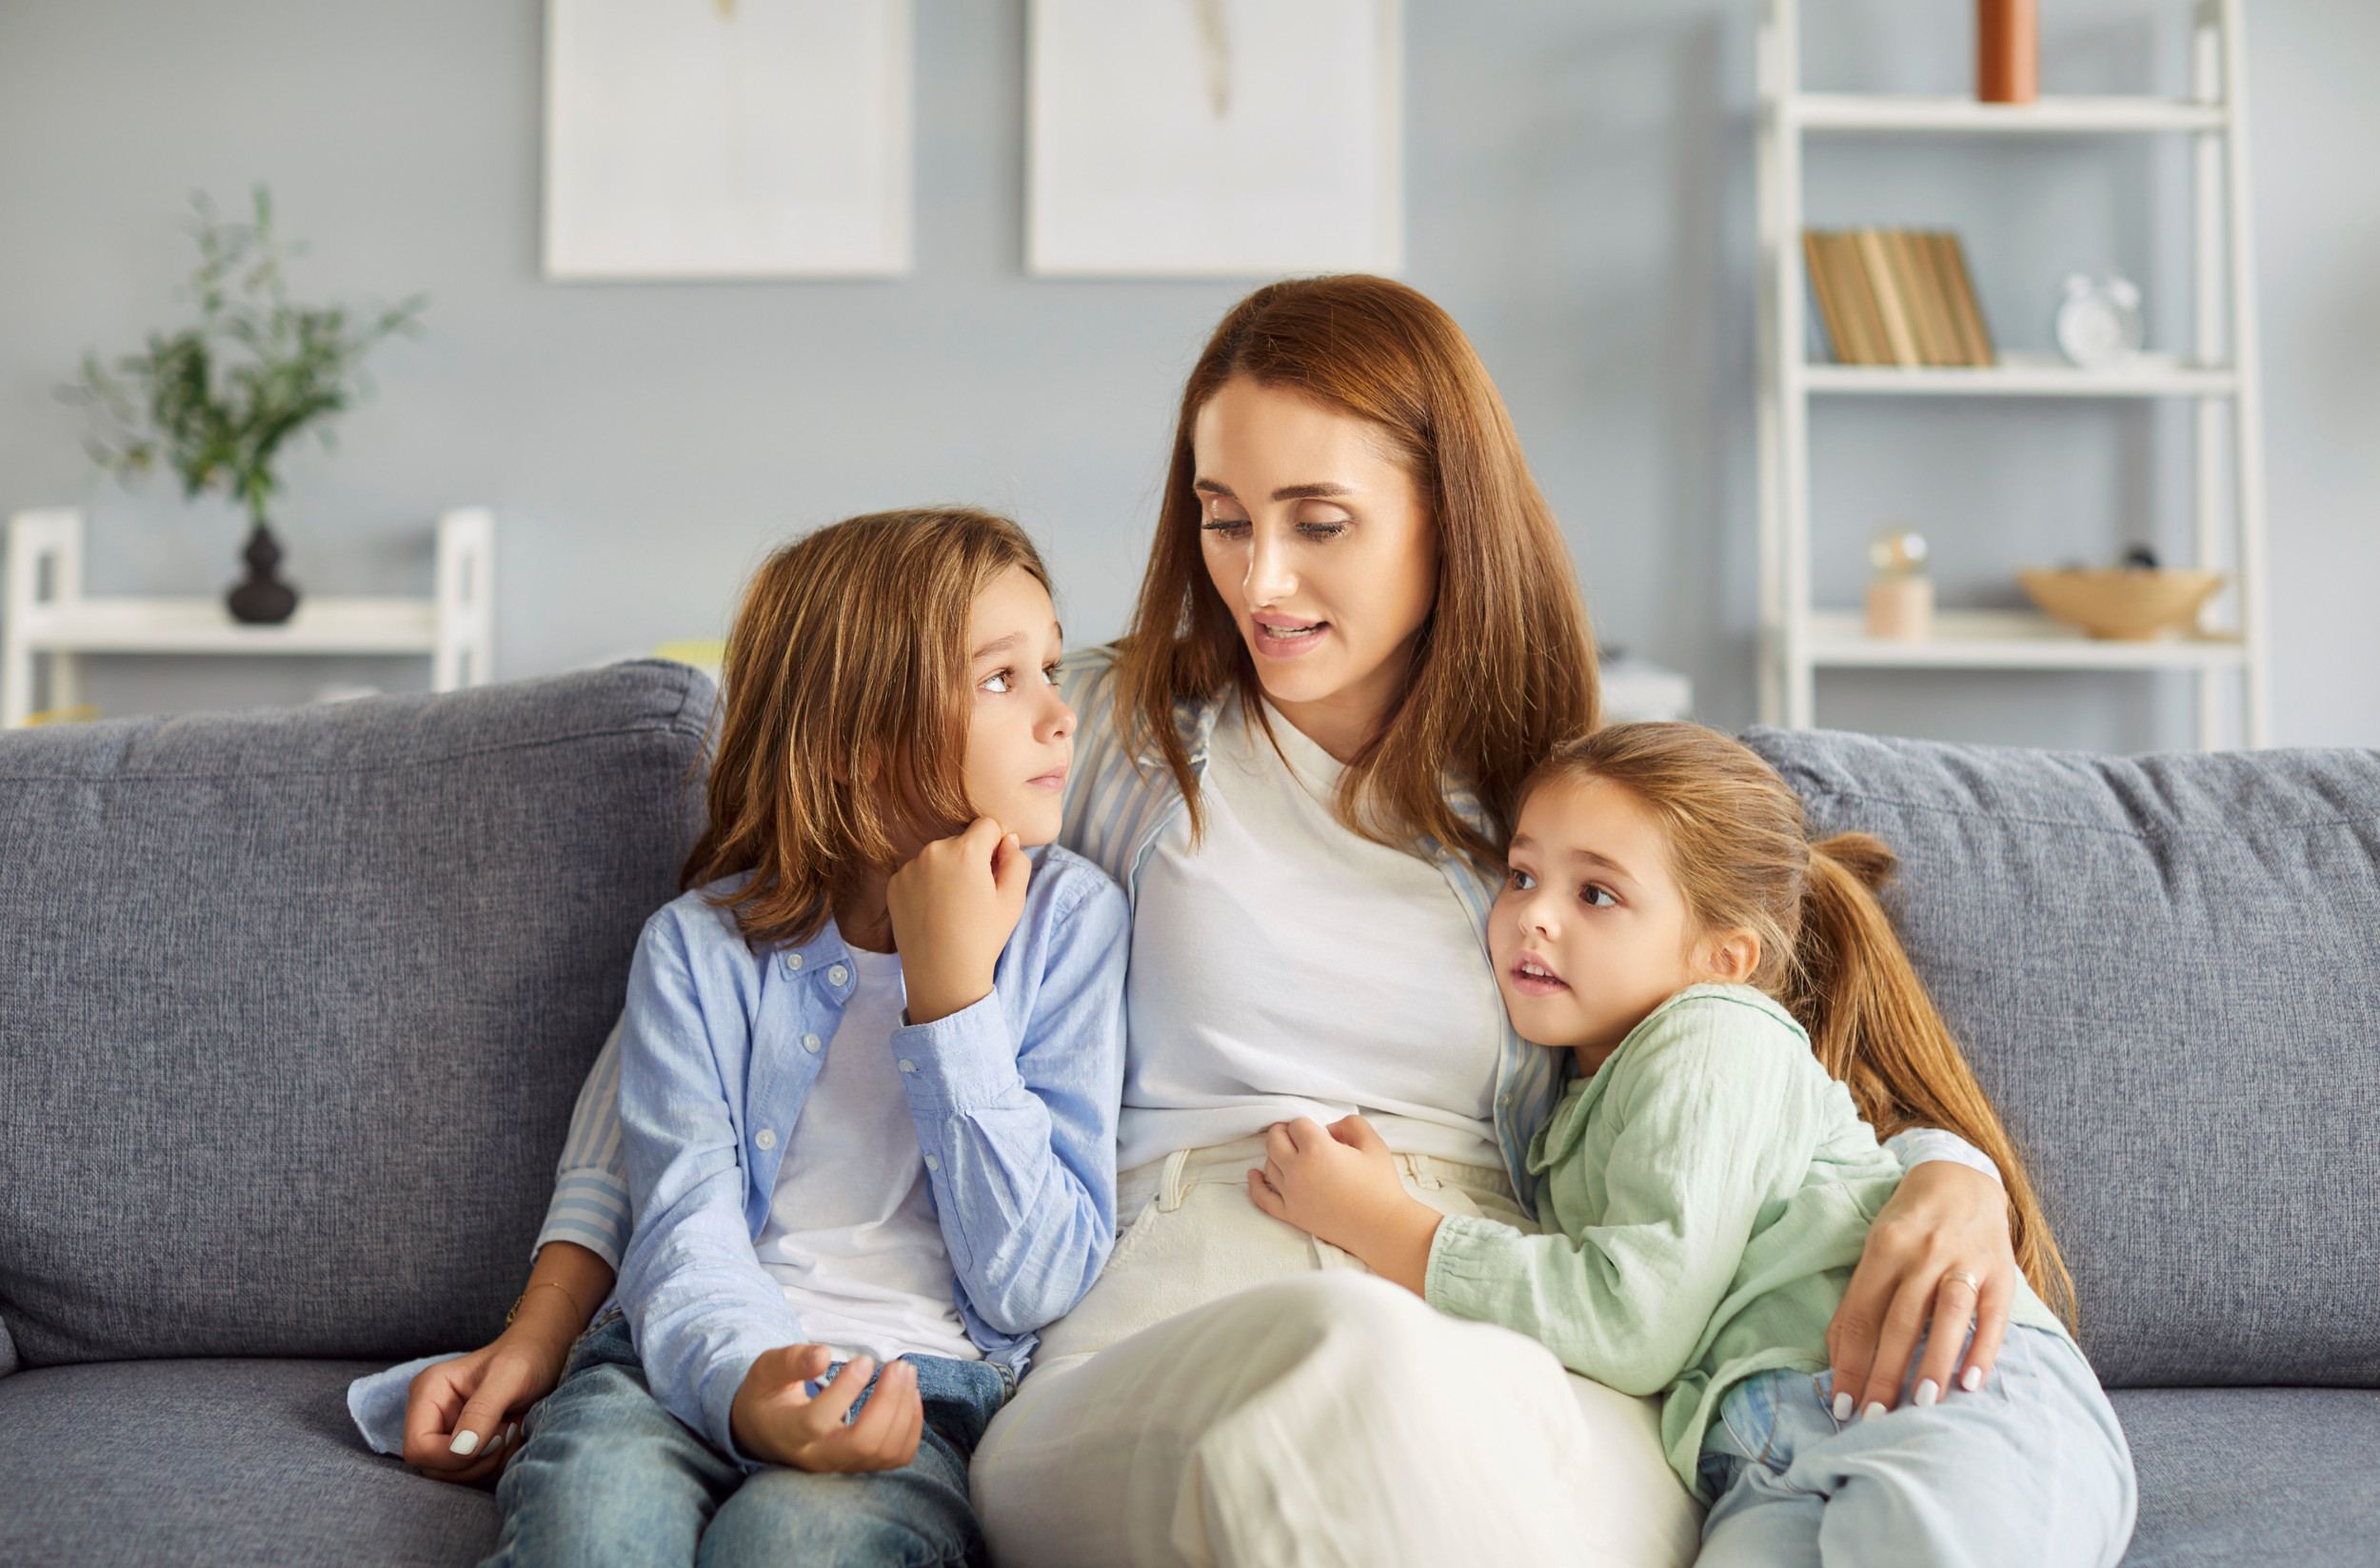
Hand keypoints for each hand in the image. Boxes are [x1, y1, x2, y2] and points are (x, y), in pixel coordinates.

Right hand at [401, 1332, 554, 1483]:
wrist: (541, 1356)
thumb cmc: (525, 1357)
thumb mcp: (509, 1376)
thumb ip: (483, 1411)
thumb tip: (460, 1449)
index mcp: (428, 1391)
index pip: (417, 1447)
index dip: (452, 1456)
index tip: (493, 1439)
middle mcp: (429, 1415)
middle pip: (433, 1468)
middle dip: (476, 1461)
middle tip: (508, 1432)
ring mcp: (443, 1432)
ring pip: (452, 1476)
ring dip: (489, 1463)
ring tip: (512, 1431)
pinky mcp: (461, 1445)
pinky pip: (470, 1475)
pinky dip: (494, 1465)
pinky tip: (510, 1439)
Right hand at [731, 1347, 923, 1472]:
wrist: (766, 1432)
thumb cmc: (768, 1395)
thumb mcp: (767, 1370)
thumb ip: (792, 1361)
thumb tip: (823, 1355)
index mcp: (789, 1431)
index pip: (818, 1420)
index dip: (846, 1390)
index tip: (864, 1360)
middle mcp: (817, 1455)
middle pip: (862, 1442)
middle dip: (889, 1402)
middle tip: (899, 1365)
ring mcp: (841, 1464)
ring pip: (883, 1451)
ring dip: (904, 1411)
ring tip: (906, 1373)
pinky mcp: (860, 1465)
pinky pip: (896, 1457)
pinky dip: (911, 1428)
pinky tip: (910, 1396)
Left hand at [886, 818, 1031, 1024]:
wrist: (942, 975)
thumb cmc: (983, 938)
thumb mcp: (1014, 900)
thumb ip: (1017, 860)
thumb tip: (1008, 839)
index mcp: (965, 851)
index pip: (987, 825)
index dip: (996, 848)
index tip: (993, 875)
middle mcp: (933, 851)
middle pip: (961, 840)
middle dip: (970, 858)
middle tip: (973, 897)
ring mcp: (909, 867)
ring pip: (938, 855)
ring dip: (947, 870)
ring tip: (952, 906)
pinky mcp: (894, 883)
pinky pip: (917, 871)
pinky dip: (926, 883)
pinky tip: (933, 911)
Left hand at [1246, 1116, 1442, 1293]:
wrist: (1382, 1228)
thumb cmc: (1381, 1185)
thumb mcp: (1373, 1143)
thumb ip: (1350, 1123)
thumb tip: (1328, 1129)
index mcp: (1317, 1149)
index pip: (1297, 1124)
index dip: (1307, 1124)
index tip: (1317, 1131)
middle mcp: (1298, 1170)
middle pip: (1274, 1140)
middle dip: (1282, 1132)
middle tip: (1294, 1134)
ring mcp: (1291, 1194)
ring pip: (1268, 1164)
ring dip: (1276, 1154)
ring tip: (1289, 1153)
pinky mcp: (1291, 1214)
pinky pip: (1263, 1198)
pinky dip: (1255, 1184)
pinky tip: (1253, 1175)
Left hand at [1827, 1161, 2017, 1417]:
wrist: (1962, 1180)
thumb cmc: (1908, 1225)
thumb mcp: (1875, 1251)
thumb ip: (1858, 1301)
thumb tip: (1837, 1359)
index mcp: (1884, 1248)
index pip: (1861, 1315)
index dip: (1849, 1363)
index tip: (1841, 1404)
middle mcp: (1923, 1254)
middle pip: (1899, 1321)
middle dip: (1884, 1374)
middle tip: (1874, 1419)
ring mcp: (1964, 1262)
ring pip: (1945, 1316)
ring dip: (1932, 1362)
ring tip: (1920, 1405)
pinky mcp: (2001, 1273)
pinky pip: (1992, 1317)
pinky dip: (1981, 1350)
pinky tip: (1970, 1383)